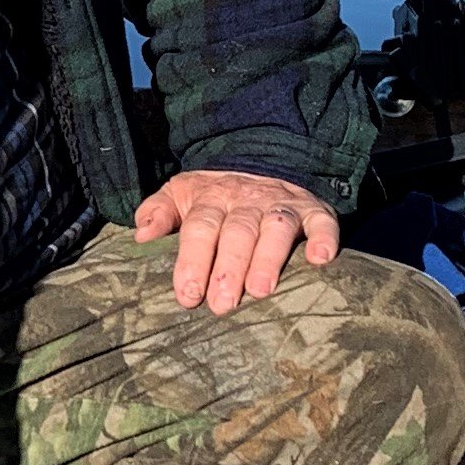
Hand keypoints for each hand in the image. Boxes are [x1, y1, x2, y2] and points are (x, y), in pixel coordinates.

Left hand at [134, 169, 341, 314]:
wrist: (264, 159)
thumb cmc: (216, 195)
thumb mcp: (182, 194)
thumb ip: (159, 212)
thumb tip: (140, 234)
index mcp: (211, 198)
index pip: (199, 227)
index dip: (193, 260)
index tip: (187, 295)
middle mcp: (247, 200)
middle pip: (237, 232)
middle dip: (229, 268)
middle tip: (222, 304)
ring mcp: (281, 204)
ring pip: (276, 228)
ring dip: (269, 258)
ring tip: (261, 291)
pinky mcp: (314, 210)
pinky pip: (322, 221)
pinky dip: (324, 238)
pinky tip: (320, 259)